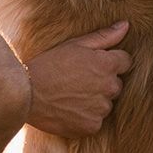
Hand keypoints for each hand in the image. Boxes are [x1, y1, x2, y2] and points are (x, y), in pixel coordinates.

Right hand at [24, 21, 131, 137]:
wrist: (26, 93)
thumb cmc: (48, 65)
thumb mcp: (74, 45)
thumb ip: (104, 36)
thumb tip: (126, 25)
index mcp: (106, 64)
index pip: (126, 62)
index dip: (110, 61)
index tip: (93, 65)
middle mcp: (108, 87)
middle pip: (116, 84)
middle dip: (103, 81)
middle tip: (77, 80)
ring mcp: (101, 109)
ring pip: (106, 103)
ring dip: (95, 100)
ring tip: (71, 95)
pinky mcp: (92, 126)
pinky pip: (96, 120)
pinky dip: (86, 117)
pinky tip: (69, 109)